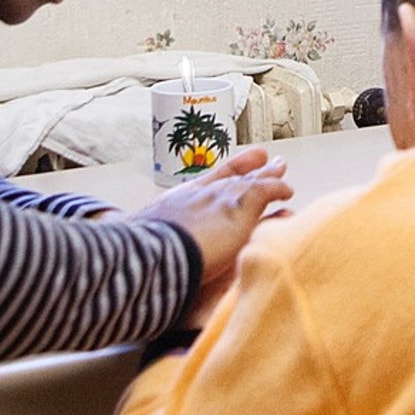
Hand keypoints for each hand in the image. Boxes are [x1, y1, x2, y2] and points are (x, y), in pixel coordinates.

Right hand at [133, 147, 292, 314]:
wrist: (153, 255)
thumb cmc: (144, 256)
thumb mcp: (142, 237)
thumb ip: (146, 235)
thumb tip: (127, 240)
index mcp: (179, 201)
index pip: (207, 182)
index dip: (222, 174)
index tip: (232, 170)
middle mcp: (201, 193)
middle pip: (231, 177)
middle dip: (248, 168)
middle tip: (263, 159)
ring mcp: (220, 198)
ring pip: (250, 181)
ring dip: (267, 175)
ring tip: (280, 168)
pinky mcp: (240, 207)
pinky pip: (266, 190)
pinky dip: (277, 189)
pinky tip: (287, 190)